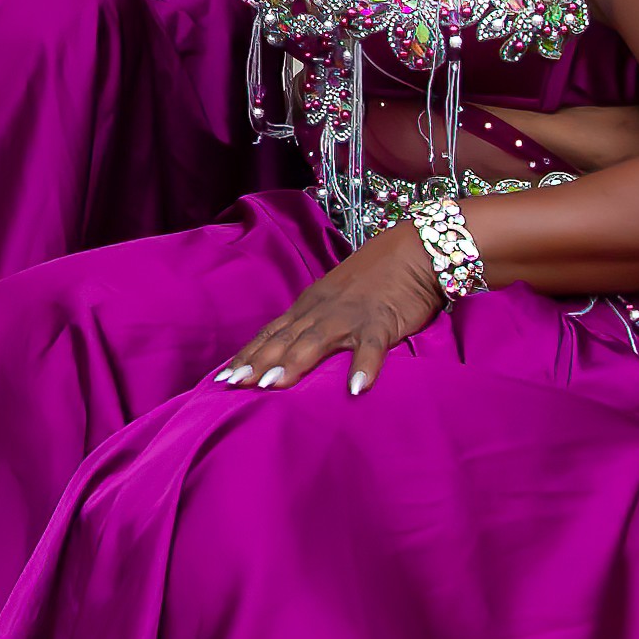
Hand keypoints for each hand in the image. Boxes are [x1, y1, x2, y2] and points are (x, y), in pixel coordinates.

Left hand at [209, 224, 450, 397]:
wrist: (415, 250)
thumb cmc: (376, 277)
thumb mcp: (336, 299)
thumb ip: (316, 322)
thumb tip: (294, 347)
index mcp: (310, 306)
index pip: (271, 333)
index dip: (248, 355)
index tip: (224, 378)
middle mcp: (323, 310)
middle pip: (285, 338)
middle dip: (259, 361)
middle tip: (235, 385)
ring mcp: (351, 316)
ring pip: (317, 340)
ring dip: (294, 362)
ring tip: (274, 385)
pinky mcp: (382, 322)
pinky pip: (372, 346)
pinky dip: (364, 366)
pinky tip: (356, 389)